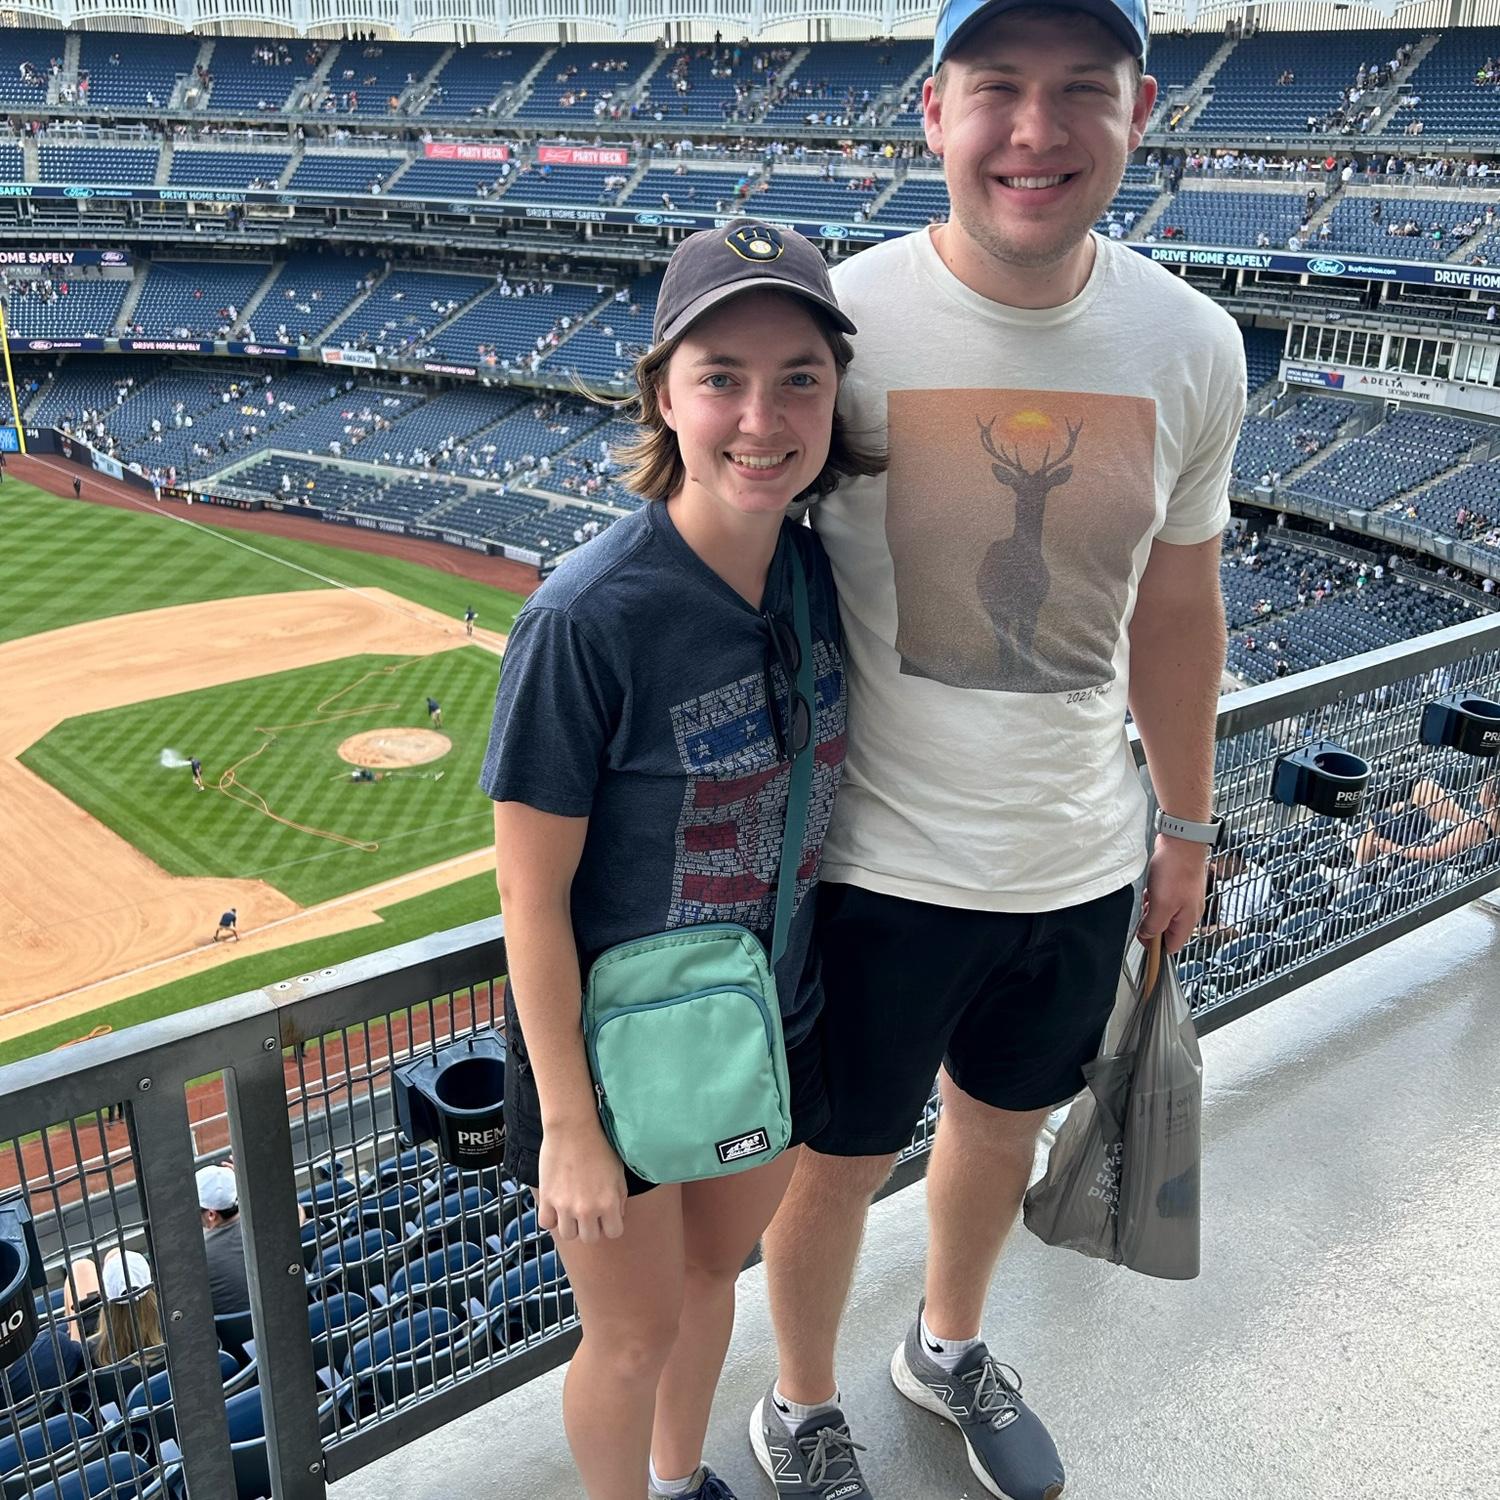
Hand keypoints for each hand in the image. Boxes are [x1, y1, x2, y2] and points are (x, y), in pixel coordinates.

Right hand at [536, 1120, 626, 1243]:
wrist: (573, 1127)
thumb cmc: (599, 1146)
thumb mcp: (618, 1172)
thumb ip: (619, 1198)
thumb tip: (616, 1215)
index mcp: (609, 1203)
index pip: (614, 1233)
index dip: (611, 1223)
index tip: (606, 1213)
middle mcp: (588, 1209)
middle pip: (590, 1238)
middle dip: (592, 1226)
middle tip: (588, 1210)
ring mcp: (565, 1206)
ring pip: (569, 1234)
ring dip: (571, 1223)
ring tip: (572, 1206)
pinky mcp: (547, 1199)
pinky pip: (547, 1223)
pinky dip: (552, 1217)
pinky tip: (556, 1204)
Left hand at [1137, 834, 1209, 954]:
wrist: (1181, 841)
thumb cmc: (1175, 870)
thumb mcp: (1161, 904)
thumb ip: (1154, 925)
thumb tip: (1148, 938)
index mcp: (1188, 921)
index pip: (1172, 946)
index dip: (1155, 946)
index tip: (1143, 936)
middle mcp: (1189, 912)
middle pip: (1165, 929)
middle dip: (1151, 921)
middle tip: (1147, 907)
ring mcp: (1184, 898)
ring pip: (1162, 913)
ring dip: (1151, 906)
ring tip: (1151, 892)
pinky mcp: (1178, 886)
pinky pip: (1162, 898)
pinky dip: (1154, 894)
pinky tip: (1153, 884)